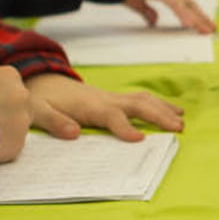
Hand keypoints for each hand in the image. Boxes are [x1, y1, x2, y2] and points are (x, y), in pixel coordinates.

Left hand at [22, 73, 184, 140]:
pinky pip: (140, 99)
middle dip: (158, 115)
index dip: (125, 126)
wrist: (40, 80)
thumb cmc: (38, 99)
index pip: (111, 115)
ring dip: (163, 109)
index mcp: (88, 105)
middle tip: (178, 128)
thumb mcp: (37, 111)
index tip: (140, 139)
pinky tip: (172, 111)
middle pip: (137, 104)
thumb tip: (74, 133)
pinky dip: (159, 104)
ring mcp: (111, 97)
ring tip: (181, 121)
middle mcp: (105, 99)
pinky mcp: (113, 99)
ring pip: (143, 99)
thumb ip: (54, 121)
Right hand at [125, 0, 217, 33]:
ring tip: (204, 30)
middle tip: (211, 29)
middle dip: (201, 17)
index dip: (194, 14)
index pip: (184, 2)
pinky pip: (175, 4)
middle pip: (189, 2)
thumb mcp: (138, 3)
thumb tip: (155, 22)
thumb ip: (148, 12)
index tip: (202, 24)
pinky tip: (190, 25)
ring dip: (196, 18)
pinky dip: (183, 15)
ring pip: (185, 4)